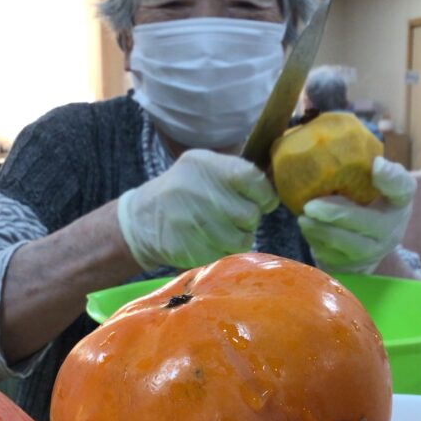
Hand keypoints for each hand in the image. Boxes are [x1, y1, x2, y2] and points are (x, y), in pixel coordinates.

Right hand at [118, 149, 278, 270]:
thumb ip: (237, 171)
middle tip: (239, 217)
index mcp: (203, 165)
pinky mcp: (188, 249)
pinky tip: (212, 241)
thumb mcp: (203, 166)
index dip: (264, 194)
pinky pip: (225, 255)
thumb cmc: (185, 189)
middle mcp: (196, 192)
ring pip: (241, 239)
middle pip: (249, 214)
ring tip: (227, 230)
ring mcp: (190, 223)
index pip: (252, 179)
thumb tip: (277, 183)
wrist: (143, 218)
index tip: (263, 200)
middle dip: (250, 219)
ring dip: (241, 237)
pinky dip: (225, 251)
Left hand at [298, 157, 415, 274]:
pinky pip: (334, 257)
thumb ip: (371, 172)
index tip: (375, 165)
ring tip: (303, 220)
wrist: (366, 243)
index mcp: (399, 201)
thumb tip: (375, 164)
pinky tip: (309, 231)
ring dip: (322, 232)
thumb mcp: (375, 185)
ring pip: (348, 245)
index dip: (391, 178)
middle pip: (367, 223)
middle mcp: (392, 229)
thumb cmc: (368, 203)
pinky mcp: (356, 267)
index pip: (403, 188)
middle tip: (310, 207)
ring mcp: (375, 252)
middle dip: (336, 215)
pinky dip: (318, 243)